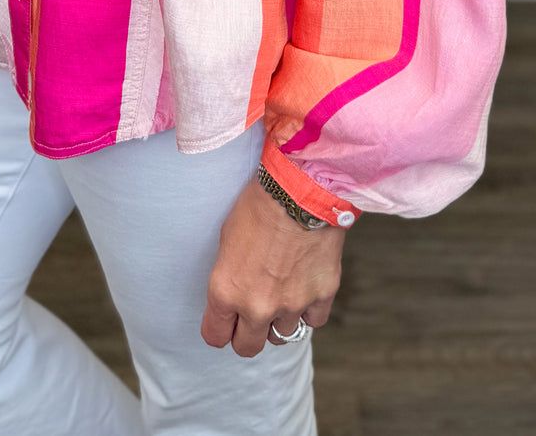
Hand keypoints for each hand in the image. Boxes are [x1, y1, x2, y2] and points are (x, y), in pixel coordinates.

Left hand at [201, 177, 344, 355]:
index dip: (219, 329)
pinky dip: (308, 309)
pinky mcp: (321, 296)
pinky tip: (305, 287)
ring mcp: (291, 305)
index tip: (225, 322)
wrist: (300, 188)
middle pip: (247, 347)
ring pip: (282, 336)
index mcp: (225, 291)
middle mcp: (256, 306)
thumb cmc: (259, 204)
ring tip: (281, 291)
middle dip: (247, 333)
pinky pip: (312, 321)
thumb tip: (233, 295)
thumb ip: (229, 276)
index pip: (215, 336)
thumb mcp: (228, 239)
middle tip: (252, 315)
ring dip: (279, 319)